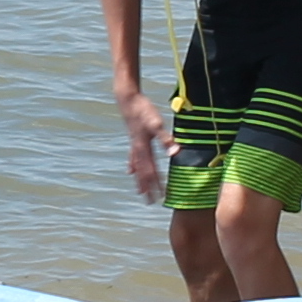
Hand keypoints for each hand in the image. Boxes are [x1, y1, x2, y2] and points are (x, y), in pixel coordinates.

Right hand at [117, 90, 172, 204]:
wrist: (127, 99)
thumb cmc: (143, 110)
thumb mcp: (156, 123)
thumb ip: (165, 138)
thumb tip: (175, 152)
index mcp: (144, 148)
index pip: (151, 171)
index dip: (156, 184)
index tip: (161, 196)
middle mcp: (137, 150)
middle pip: (143, 173)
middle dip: (147, 188)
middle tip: (150, 203)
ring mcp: (134, 145)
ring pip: (137, 168)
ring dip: (139, 181)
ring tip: (139, 193)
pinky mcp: (133, 139)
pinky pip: (132, 158)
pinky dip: (132, 167)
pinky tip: (130, 172)